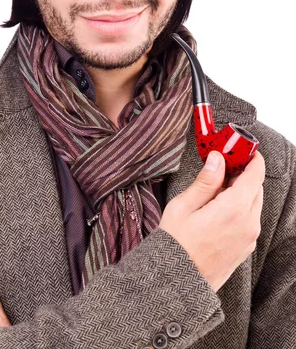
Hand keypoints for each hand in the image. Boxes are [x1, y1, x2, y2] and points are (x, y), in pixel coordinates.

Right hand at [159, 150, 264, 291]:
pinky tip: (218, 206)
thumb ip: (206, 181)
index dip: (250, 157)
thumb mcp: (184, 205)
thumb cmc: (175, 244)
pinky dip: (240, 206)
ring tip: (215, 186)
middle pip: (256, 187)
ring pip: (253, 203)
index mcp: (234, 209)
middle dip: (243, 172)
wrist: (175, 282)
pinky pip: (249, 219)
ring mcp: (249, 238)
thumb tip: (218, 159)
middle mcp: (248, 224)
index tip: (240, 148)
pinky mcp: (245, 248)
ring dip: (241, 190)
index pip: (255, 174)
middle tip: (222, 164)